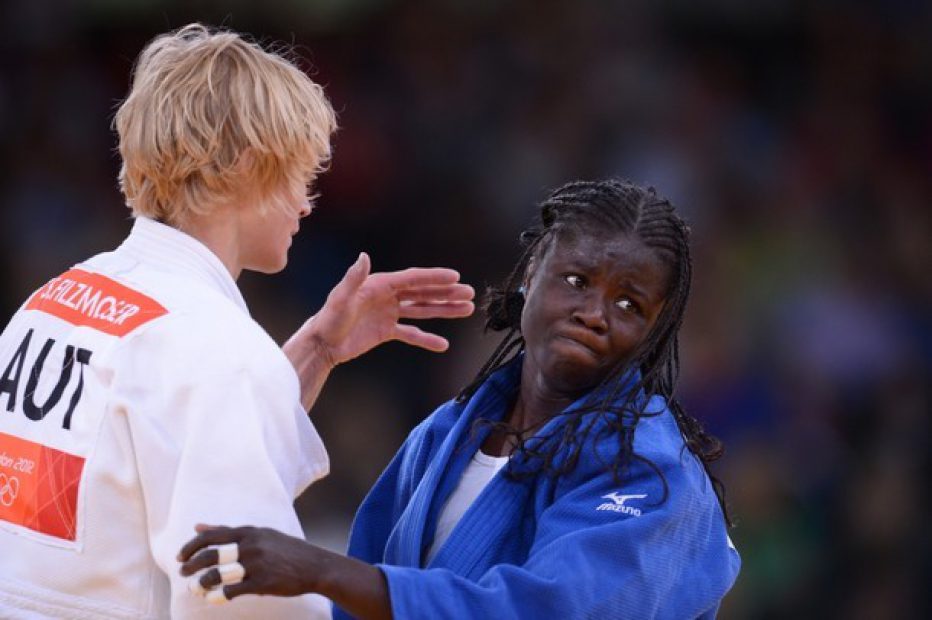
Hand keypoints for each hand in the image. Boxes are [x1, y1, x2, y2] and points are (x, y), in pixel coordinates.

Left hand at [178, 525, 317, 598]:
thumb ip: (227, 531)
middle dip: (191, 565)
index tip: (180, 556)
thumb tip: (198, 526)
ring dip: (202, 583)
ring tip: (196, 589)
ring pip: (218, 574)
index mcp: (249, 532)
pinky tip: (213, 598)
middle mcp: (251, 545)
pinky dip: (218, 596)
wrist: (315, 566)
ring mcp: (257, 564)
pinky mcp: (262, 582)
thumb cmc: (285, 550)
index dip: (191, 546)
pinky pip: (232, 590)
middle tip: (182, 572)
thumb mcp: (259, 534)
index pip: (212, 536)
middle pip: (211, 554)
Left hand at [289, 252, 474, 367]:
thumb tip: (364, 256)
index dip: (435, 278)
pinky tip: (442, 344)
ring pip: (422, 310)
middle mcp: (388, 296)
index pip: (413, 279)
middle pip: (423, 292)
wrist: (322, 344)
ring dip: (444, 310)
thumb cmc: (328, 318)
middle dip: (447, 293)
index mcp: (380, 284)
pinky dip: (426, 338)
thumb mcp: (341, 297)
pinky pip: (411, 333)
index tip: (456, 277)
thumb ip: (354, 278)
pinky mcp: (387, 331)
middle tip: (470, 294)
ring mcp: (389, 313)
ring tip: (466, 310)